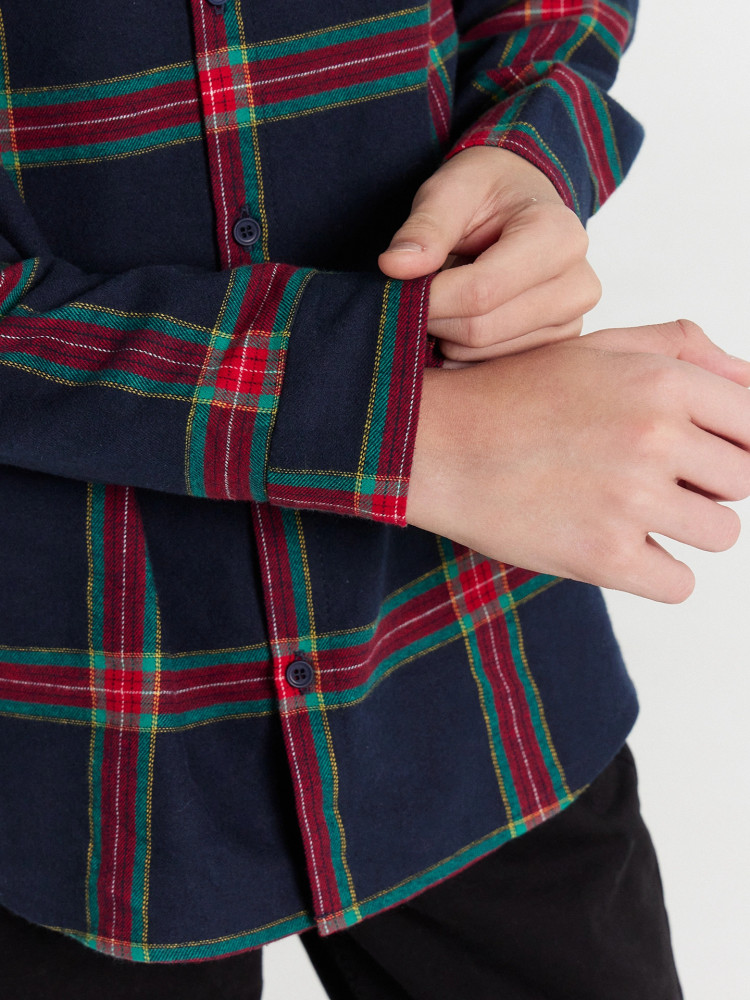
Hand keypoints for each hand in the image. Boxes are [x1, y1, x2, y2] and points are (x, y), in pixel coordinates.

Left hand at [378, 147, 599, 362]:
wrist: (522, 203)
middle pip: (481, 329)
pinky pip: (495, 366)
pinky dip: (463, 350)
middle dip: (435, 318)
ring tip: (445, 297)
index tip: (398, 289)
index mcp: (559, 236)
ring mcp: (572, 321)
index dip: (430, 298)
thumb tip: (394, 267)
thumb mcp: (451, 189)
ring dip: (447, 335)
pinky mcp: (559, 346)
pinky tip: (460, 319)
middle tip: (414, 295)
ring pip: (484, 354)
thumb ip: (425, 227)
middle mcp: (578, 284)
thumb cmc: (487, 192)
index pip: (481, 291)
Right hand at [406, 320, 749, 602]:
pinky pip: (681, 584)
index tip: (701, 456)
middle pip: (745, 481)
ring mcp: (630, 500)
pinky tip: (618, 546)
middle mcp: (655, 437)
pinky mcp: (603, 556)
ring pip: (722, 534)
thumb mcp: (599, 348)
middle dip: (707, 484)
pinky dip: (656, 572)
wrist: (435, 445)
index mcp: (661, 381)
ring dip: (685, 530)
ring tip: (632, 512)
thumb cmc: (514, 396)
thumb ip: (684, 351)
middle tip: (654, 480)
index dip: (734, 443)